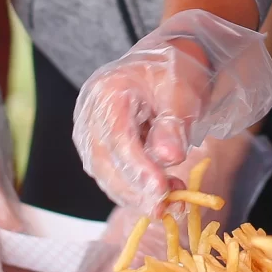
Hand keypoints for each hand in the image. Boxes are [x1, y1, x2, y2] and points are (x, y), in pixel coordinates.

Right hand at [74, 12, 271, 210]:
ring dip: (136, 194)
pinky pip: (111, 175)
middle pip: (104, 161)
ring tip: (173, 202)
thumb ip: (174, 124)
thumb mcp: (182, 91)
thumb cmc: (174, 72)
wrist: (164, 65)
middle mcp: (89, 112)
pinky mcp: (97, 148)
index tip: (161, 190)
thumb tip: (170, 158)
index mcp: (107, 90)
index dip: (138, 168)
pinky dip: (134, 189)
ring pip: (105, 174)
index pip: (117, 137)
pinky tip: (162, 194)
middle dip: (136, 190)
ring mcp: (89, 131)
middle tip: (168, 206)